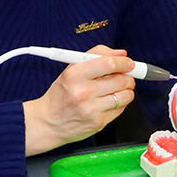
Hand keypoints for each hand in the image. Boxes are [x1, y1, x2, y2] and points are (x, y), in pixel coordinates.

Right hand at [22, 45, 136, 155]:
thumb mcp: (70, 70)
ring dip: (127, 90)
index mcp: (74, 75)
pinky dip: (120, 103)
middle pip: (121, 80)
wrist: (48, 123)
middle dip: (128, 77)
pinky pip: (121, 109)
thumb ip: (95, 57)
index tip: (128, 63)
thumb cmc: (60, 95)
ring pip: (125, 95)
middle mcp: (82, 92)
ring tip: (118, 89)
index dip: (123, 62)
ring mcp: (91, 109)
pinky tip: (109, 101)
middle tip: (125, 76)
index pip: (108, 63)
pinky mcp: (99, 122)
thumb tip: (121, 54)